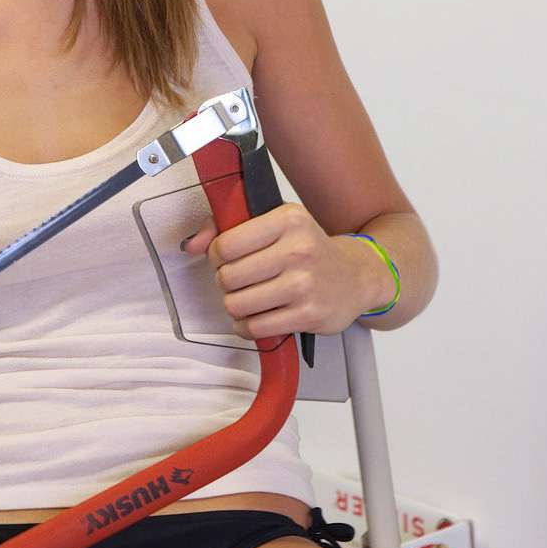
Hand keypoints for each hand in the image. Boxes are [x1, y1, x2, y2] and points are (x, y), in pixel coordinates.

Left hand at [182, 203, 377, 339]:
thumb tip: (189, 245)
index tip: (226, 259)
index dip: (216, 256)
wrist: (357, 277)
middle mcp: (299, 250)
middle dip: (226, 282)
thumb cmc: (308, 249)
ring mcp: (305, 285)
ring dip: (234, 306)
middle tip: (239, 281)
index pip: (225, 244)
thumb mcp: (274, 224)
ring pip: (237, 304)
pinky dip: (247, 326)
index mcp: (288, 219)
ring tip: (247, 299)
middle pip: (228, 277)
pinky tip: (255, 317)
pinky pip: (256, 328)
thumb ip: (226, 227)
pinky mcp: (309, 315)